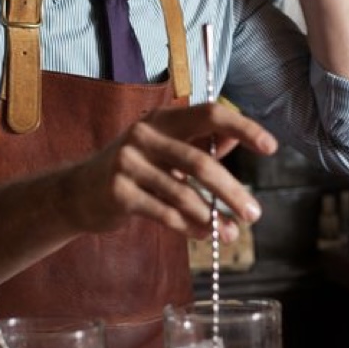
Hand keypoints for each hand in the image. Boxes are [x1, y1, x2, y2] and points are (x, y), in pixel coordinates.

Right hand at [58, 102, 276, 241]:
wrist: (77, 192)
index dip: (243, 127)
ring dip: (213, 217)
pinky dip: (188, 226)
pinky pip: (164, 212)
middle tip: (254, 213)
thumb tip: (236, 139)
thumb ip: (199, 144)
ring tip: (230, 234)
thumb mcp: (164, 150)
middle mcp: (145, 134)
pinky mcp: (119, 191)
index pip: (210, 113)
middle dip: (232, 190)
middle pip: (201, 160)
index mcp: (163, 119)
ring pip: (184, 192)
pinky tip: (202, 234)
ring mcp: (129, 161)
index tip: (271, 146)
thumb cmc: (132, 169)